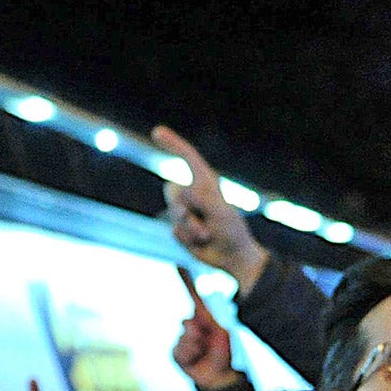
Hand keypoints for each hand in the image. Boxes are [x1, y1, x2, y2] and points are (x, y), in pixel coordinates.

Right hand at [153, 125, 268, 292]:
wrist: (232, 258)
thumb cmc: (232, 232)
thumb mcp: (222, 213)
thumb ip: (203, 199)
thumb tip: (181, 190)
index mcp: (206, 184)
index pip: (188, 158)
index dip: (173, 144)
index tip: (157, 131)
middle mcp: (193, 194)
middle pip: (172, 192)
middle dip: (184, 212)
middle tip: (205, 228)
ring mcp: (185, 211)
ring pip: (173, 215)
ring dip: (191, 229)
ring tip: (208, 236)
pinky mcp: (180, 228)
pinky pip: (175, 232)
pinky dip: (188, 240)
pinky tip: (201, 243)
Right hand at [171, 266, 244, 390]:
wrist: (224, 376)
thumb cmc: (226, 353)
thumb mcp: (220, 333)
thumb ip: (204, 324)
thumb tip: (187, 321)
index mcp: (204, 317)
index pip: (193, 295)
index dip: (186, 279)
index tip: (180, 263)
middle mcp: (192, 326)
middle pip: (187, 322)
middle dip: (197, 332)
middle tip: (207, 340)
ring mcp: (184, 340)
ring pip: (184, 337)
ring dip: (195, 346)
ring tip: (205, 352)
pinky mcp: (178, 354)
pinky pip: (178, 350)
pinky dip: (189, 354)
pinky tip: (197, 358)